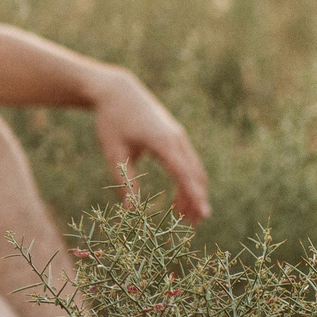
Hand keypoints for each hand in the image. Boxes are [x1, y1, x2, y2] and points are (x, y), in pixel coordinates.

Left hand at [90, 68, 210, 221]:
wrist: (118, 91)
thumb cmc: (112, 121)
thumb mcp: (114, 152)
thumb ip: (125, 181)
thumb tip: (131, 211)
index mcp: (162, 141)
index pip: (183, 173)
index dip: (194, 195)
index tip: (204, 214)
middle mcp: (176, 138)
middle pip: (194, 174)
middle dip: (196, 199)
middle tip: (192, 225)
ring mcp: (179, 136)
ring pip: (194, 169)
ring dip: (192, 192)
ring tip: (185, 217)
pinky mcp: (176, 136)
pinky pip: (188, 162)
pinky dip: (188, 180)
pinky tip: (180, 197)